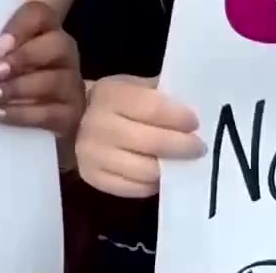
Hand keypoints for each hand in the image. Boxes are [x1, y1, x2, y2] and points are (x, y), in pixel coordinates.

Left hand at [0, 1, 83, 136]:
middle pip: (56, 44)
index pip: (38, 13)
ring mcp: (72, 84)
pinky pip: (50, 114)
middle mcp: (64, 52)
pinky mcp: (72, 115)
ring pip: (54, 81)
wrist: (32, 122)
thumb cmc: (2, 78)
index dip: (18, 28)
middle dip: (20, 60)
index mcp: (45, 30)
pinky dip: (19, 114)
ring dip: (15, 89)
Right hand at [76, 75, 203, 197]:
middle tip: (198, 148)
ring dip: (170, 169)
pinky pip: (134, 188)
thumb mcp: (137, 87)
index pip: (152, 108)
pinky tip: (159, 174)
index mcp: (109, 94)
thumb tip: (199, 103)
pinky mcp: (92, 177)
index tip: (196, 123)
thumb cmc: (120, 104)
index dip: (179, 117)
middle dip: (183, 147)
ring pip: (145, 170)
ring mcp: (90, 153)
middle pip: (152, 142)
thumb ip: (164, 94)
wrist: (76, 121)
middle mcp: (95, 123)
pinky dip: (153, 184)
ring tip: (179, 162)